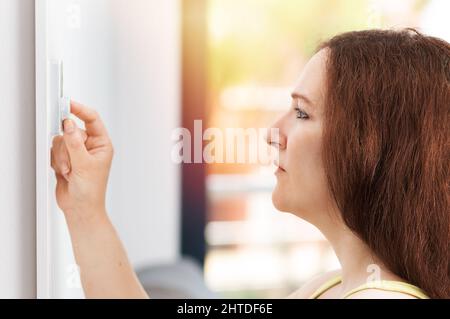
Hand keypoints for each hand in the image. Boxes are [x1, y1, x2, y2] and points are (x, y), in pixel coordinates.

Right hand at [51, 101, 113, 222]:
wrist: (80, 208)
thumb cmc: (91, 190)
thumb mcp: (84, 164)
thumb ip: (75, 142)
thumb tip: (69, 124)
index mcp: (102, 144)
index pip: (92, 119)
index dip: (80, 110)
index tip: (67, 104)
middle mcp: (90, 146)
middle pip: (71, 130)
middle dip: (67, 148)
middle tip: (71, 162)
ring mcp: (77, 152)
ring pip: (60, 141)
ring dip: (62, 157)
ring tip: (69, 171)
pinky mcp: (66, 158)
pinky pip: (54, 151)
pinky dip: (56, 162)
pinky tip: (64, 173)